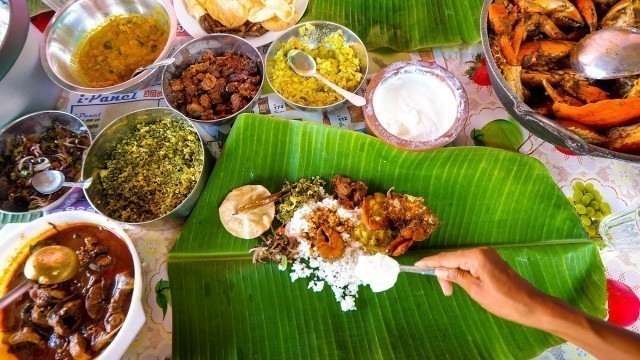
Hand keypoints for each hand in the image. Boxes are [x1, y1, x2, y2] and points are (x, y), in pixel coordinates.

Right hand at [414, 247, 549, 326]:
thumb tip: (439, 269)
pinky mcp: (492, 262)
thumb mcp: (475, 290)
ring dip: (454, 274)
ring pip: (462, 261)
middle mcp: (482, 251)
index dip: (431, 262)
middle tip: (446, 292)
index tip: (417, 265)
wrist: (531, 305)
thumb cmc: (504, 301)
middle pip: (454, 258)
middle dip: (444, 272)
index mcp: (476, 256)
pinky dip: (463, 272)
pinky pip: (471, 264)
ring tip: (451, 290)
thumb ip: (456, 277)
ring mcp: (488, 256)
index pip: (448, 257)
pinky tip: (459, 281)